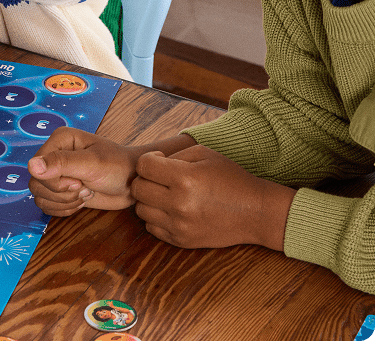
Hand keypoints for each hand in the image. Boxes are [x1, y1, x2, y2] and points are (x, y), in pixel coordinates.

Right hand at [28, 127, 143, 215]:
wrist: (133, 182)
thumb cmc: (118, 166)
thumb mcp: (91, 163)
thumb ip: (61, 163)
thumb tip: (31, 166)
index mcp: (58, 141)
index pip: (37, 167)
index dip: (55, 181)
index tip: (78, 181)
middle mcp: (54, 155)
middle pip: (36, 184)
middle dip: (61, 194)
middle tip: (84, 188)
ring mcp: (57, 174)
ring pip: (40, 197)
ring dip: (64, 203)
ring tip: (85, 193)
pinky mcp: (61, 190)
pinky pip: (47, 205)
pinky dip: (64, 209)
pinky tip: (81, 201)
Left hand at [131, 144, 295, 249]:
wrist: (256, 212)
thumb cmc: (231, 178)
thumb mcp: (204, 153)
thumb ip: (173, 155)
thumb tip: (152, 163)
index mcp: (185, 178)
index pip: (143, 167)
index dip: (148, 160)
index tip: (161, 161)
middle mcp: (179, 204)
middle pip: (138, 189)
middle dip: (145, 179)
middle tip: (160, 178)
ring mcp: (180, 225)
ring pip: (141, 210)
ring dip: (148, 199)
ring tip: (165, 194)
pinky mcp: (182, 241)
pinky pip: (151, 227)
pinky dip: (156, 217)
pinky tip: (170, 209)